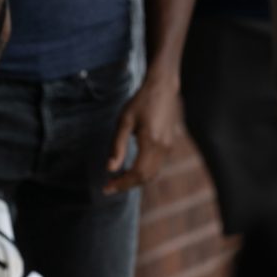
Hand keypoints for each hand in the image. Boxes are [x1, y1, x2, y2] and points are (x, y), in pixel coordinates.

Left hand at [104, 77, 183, 194]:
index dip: (122, 184)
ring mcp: (168, 147)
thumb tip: (110, 169)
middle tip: (109, 186)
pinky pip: (157, 166)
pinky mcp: (169, 144)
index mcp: (151, 142)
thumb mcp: (124, 121)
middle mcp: (163, 148)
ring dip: (135, 180)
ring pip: (153, 174)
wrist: (163, 88)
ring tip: (118, 180)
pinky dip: (143, 173)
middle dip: (127, 185)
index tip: (106, 188)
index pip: (137, 173)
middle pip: (146, 177)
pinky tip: (131, 169)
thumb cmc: (141, 102)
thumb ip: (117, 146)